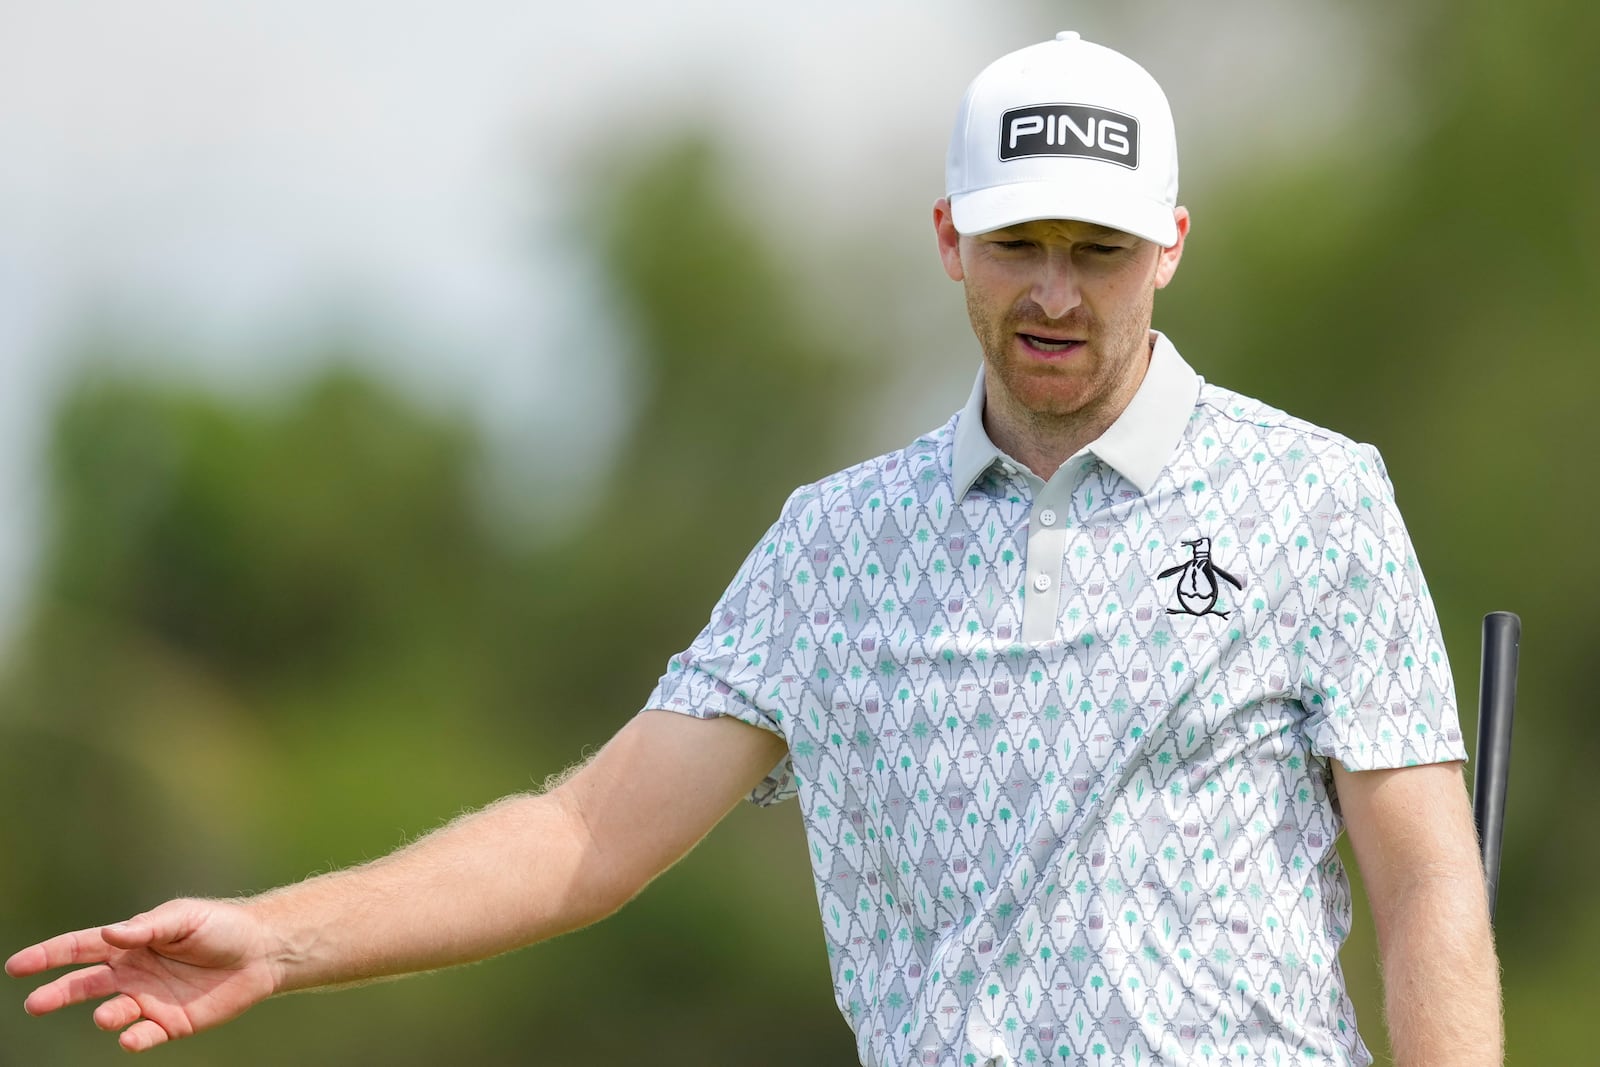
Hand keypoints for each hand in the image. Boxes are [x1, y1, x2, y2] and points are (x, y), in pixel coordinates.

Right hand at [5, 898, 279, 1052]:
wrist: (261, 952)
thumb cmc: (220, 927)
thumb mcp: (183, 918)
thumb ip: (146, 928)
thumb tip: (109, 934)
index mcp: (130, 943)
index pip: (80, 948)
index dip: (48, 956)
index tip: (17, 966)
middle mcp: (133, 973)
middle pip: (84, 985)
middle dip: (57, 994)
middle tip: (34, 1004)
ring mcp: (148, 1000)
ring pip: (112, 1013)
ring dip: (106, 1015)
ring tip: (109, 1015)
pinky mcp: (170, 1023)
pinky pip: (143, 1035)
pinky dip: (134, 1038)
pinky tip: (131, 1036)